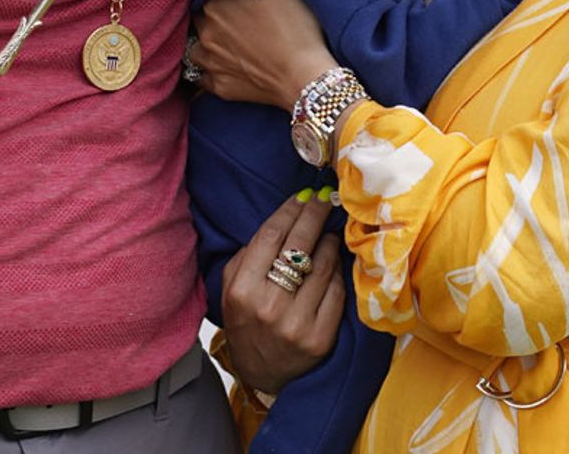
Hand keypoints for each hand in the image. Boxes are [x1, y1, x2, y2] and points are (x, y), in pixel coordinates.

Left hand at [192, 0, 335, 110]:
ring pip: (196, 48)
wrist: (303, 77)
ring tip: (228, 44)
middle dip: (214, 16)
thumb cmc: (294, 29)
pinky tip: (225, 66)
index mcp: (216, 6)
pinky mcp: (219, 88)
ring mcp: (210, 64)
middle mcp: (206, 34)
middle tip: (237, 19)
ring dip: (207, 44)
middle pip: (200, 19)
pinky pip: (203, 77)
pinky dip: (210, 71)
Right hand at [221, 192, 344, 393]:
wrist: (261, 374)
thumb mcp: (231, 287)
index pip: (271, 236)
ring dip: (329, 241)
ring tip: (329, 231)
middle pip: (299, 245)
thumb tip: (284, 216)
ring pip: (323, 265)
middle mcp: (269, 305)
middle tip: (325, 199)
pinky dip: (337, 271)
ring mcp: (297, 323)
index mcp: (242, 290)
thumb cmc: (247, 321)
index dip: (290, 210)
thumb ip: (248, 253)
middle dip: (315, 214)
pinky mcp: (321, 337)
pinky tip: (334, 261)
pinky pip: (336, 291)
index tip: (303, 195)